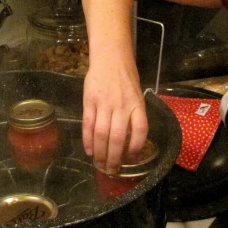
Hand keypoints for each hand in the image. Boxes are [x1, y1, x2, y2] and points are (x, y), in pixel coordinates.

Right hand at [82, 55, 147, 173]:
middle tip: (112, 169)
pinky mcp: (90, 101)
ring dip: (100, 152)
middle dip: (115, 157)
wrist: (110, 57)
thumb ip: (134, 114)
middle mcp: (121, 105)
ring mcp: (104, 103)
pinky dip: (87, 140)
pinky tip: (89, 150)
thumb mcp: (137, 95)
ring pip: (101, 134)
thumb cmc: (126, 77)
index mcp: (137, 104)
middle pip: (118, 137)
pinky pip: (88, 124)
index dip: (136, 147)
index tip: (131, 158)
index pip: (140, 130)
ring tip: (100, 163)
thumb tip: (130, 139)